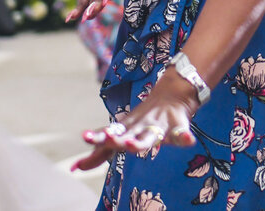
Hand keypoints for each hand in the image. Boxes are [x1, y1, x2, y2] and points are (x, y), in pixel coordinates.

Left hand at [72, 70, 197, 170]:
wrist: (170, 96)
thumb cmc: (141, 122)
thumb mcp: (120, 136)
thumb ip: (99, 154)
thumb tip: (75, 168)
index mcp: (126, 131)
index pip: (109, 135)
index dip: (97, 138)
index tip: (84, 138)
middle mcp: (139, 128)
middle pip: (126, 135)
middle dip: (117, 139)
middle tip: (108, 140)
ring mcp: (158, 128)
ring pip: (149, 137)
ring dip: (141, 141)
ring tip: (132, 145)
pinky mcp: (178, 129)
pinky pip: (182, 135)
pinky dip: (185, 138)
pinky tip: (189, 140)